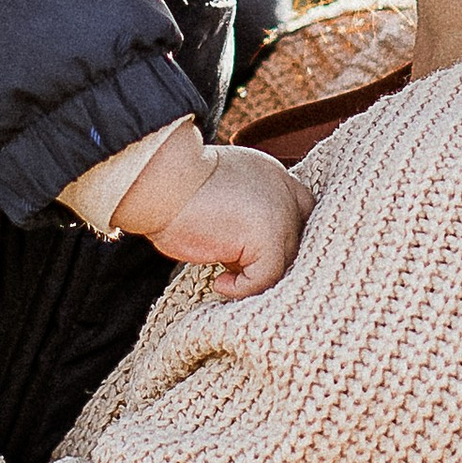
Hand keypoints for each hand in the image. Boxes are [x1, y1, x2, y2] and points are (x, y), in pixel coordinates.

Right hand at [116, 136, 311, 299]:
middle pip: (296, 239)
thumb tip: (242, 258)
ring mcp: (280, 212)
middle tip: (235, 271)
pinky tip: (220, 282)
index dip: (285, 235)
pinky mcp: (268, 235)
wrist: (160, 180)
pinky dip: (243, 287)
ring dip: (254, 275)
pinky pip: (266, 276)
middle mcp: (283, 190)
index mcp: (272, 174)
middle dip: (269, 259)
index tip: (257, 255)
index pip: (301, 209)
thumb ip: (242, 213)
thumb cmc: (172, 190)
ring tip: (224, 276)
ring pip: (284, 262)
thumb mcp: (217, 192)